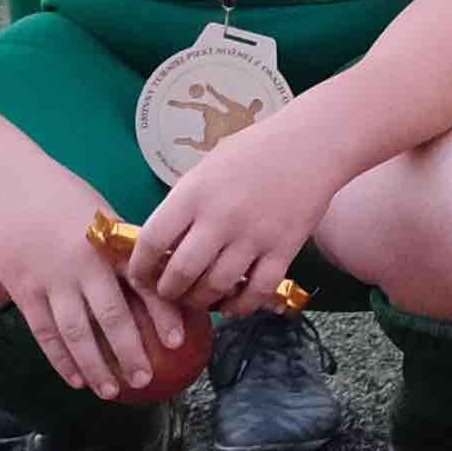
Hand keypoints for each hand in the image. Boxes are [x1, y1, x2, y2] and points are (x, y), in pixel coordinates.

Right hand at [0, 187, 195, 406]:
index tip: (178, 340)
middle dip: (130, 352)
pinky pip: (44, 332)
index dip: (162, 314)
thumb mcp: (100, 213)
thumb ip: (121, 247)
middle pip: (111, 317)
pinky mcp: (23, 290)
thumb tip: (153, 276)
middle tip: (143, 379)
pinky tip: (75, 378)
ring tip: (111, 391)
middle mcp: (82, 265)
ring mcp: (50, 280)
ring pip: (76, 333)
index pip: (143, 284)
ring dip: (96, 365)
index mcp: (108, 243)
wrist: (3, 185)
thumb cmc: (60, 196)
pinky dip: (60, 358)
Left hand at [123, 109, 337, 318]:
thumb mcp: (207, 167)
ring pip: (217, 287)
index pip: (152, 241)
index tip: (140, 277)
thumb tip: (163, 242)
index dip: (139, 267)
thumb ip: (185, 203)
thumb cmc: (254, 150)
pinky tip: (232, 304)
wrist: (312, 144)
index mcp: (194, 193)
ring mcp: (254, 236)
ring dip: (202, 301)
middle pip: (181, 273)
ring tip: (200, 298)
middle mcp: (220, 218)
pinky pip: (257, 291)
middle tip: (171, 293)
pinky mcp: (284, 249)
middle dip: (169, 292)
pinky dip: (241, 305)